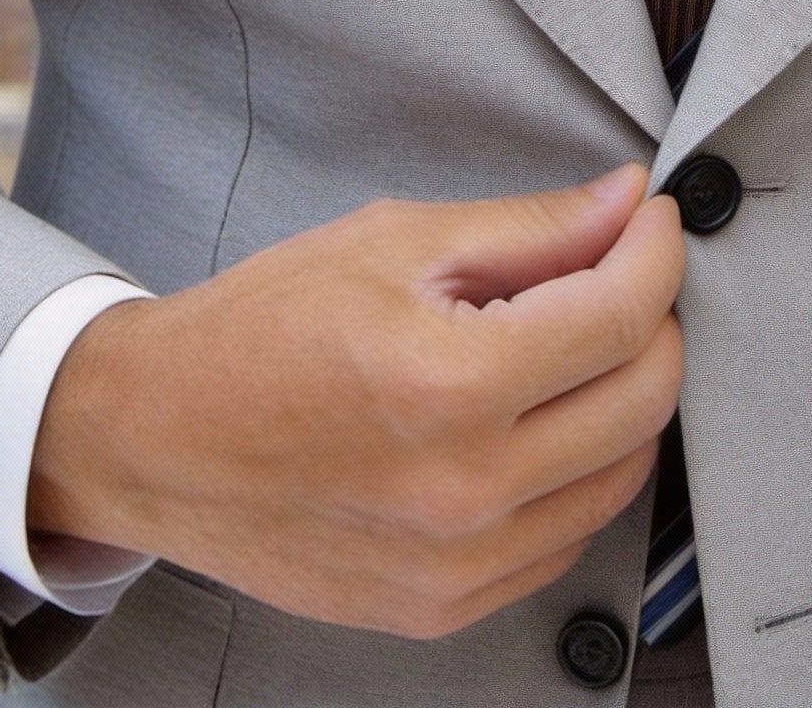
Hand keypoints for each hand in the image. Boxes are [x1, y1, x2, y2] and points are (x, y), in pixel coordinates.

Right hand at [27, 165, 683, 638]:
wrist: (155, 439)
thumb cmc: (257, 332)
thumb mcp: (393, 242)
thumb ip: (528, 228)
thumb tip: (623, 205)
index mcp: (447, 385)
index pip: (620, 315)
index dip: (656, 251)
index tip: (652, 221)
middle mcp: (463, 490)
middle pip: (644, 399)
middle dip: (654, 318)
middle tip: (620, 271)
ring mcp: (457, 565)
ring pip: (621, 475)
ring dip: (625, 396)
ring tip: (574, 343)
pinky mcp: (445, 606)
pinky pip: (567, 536)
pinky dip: (580, 470)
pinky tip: (537, 420)